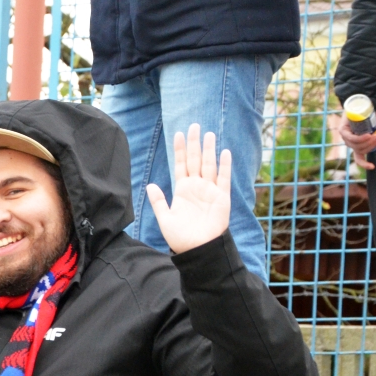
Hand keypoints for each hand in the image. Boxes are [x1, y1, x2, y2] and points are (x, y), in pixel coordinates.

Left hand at [147, 124, 231, 253]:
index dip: (180, 150)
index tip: (178, 134)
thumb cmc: (180, 237)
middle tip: (194, 126)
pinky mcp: (222, 197)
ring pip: (209, 165)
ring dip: (209, 150)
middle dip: (194, 143)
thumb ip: (158, 201)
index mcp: (182, 189)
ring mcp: (210, 191)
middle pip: (195, 160)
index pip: (181, 164)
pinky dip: (225, 166)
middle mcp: (197, 187)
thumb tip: (150, 185)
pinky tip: (224, 153)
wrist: (197, 249)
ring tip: (209, 134)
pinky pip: (224, 179)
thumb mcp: (165, 218)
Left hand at [337, 121, 375, 169]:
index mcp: (358, 146)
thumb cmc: (370, 119)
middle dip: (372, 145)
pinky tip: (368, 135)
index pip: (359, 159)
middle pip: (362, 150)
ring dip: (368, 142)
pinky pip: (352, 138)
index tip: (372, 167)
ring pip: (357, 145)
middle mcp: (351, 144)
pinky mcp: (342, 131)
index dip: (364, 164)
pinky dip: (361, 138)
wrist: (364, 105)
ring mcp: (346, 138)